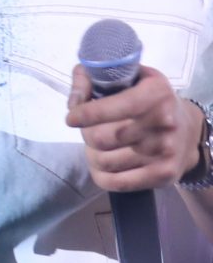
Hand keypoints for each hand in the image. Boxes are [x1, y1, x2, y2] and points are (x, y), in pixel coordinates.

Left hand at [68, 65, 203, 191]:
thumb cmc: (150, 102)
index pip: (112, 107)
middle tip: (90, 131)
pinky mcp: (163, 174)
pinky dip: (100, 175)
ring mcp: (165, 151)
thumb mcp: (132, 79)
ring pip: (103, 161)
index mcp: (156, 94)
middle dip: (86, 134)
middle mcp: (164, 122)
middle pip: (100, 138)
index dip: (85, 114)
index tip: (72, 118)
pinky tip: (104, 165)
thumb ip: (95, 79)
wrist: (189, 132)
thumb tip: (74, 98)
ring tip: (100, 147)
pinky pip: (114, 183)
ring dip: (92, 155)